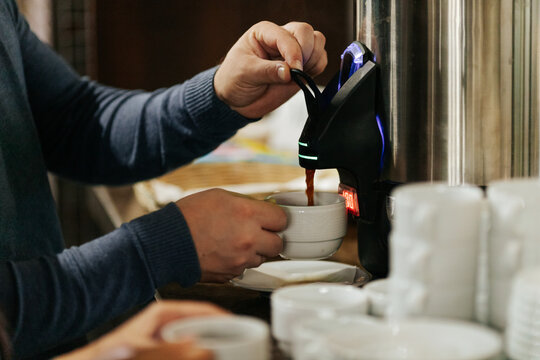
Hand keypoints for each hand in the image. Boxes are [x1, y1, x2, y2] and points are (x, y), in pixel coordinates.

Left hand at [55, 301, 228, 359]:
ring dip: (212, 344)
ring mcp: (168, 335)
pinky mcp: (167, 346)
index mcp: (165, 313)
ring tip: (228, 350)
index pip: (204, 310)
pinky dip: (200, 349)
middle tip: (238, 343)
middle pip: (205, 325)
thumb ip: (171, 350)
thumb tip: (201, 348)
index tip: (241, 328)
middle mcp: (169, 322)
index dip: (224, 319)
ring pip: (199, 338)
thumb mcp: (144, 349)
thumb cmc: (111, 353)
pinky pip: (190, 346)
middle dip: (222, 334)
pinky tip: (208, 354)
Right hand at [176, 189, 285, 281]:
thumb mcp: (220, 196)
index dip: (275, 218)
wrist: (167, 243)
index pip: (282, 219)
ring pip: (262, 258)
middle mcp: (249, 238)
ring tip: (233, 242)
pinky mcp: (232, 274)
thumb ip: (246, 203)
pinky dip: (239, 262)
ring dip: (254, 251)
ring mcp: (241, 259)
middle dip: (269, 237)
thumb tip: (262, 209)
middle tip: (256, 232)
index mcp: (247, 214)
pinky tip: (224, 252)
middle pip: (277, 243)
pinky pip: (245, 269)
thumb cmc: (189, 216)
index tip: (270, 219)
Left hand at [214, 21, 326, 118]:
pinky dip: (317, 69)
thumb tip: (288, 71)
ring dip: (313, 60)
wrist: (236, 99)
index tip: (294, 70)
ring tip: (298, 75)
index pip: (287, 35)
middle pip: (306, 33)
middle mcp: (282, 38)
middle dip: (306, 52)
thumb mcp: (246, 74)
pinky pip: (320, 61)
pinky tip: (302, 78)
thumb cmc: (234, 80)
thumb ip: (268, 72)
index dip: (293, 52)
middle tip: (297, 71)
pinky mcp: (302, 67)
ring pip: (317, 43)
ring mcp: (294, 52)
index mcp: (265, 33)